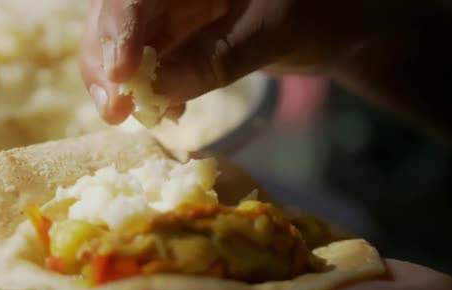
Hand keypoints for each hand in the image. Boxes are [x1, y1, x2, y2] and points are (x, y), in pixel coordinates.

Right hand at [80, 0, 374, 123]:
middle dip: (107, 60)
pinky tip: (166, 110)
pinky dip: (153, 86)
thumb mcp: (277, 28)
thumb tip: (159, 89)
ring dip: (123, 80)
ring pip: (129, 38)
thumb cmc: (323, 9)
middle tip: (112, 109)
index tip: (119, 77)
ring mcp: (178, 5)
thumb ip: (219, 56)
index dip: (120, 29)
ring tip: (128, 115)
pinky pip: (154, 57)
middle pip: (119, 11)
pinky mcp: (185, 31)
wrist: (344, 21)